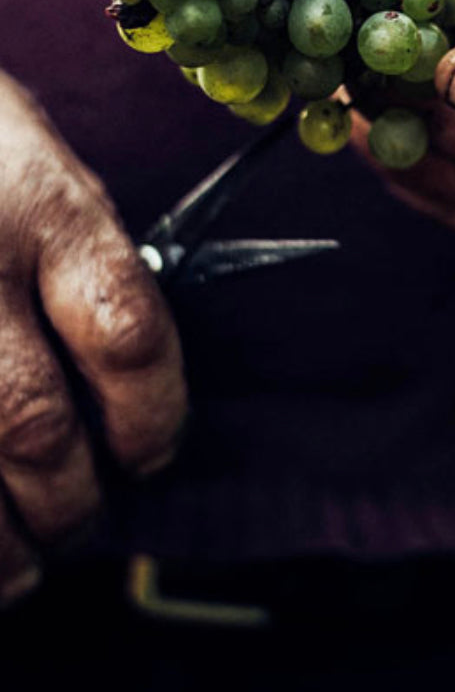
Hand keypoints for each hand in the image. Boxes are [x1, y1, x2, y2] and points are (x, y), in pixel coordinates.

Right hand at [0, 74, 185, 601]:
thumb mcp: (41, 169)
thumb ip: (81, 265)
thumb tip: (119, 388)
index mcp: (46, 208)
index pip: (127, 335)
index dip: (152, 417)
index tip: (152, 452)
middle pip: (36, 427)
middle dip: (68, 503)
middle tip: (76, 520)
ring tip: (18, 570)